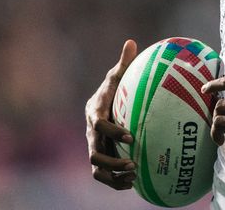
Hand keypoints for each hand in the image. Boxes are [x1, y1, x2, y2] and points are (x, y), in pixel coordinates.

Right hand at [85, 39, 137, 189]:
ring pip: (96, 168)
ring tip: (134, 177)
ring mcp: (94, 146)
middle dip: (112, 161)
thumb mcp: (117, 75)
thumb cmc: (113, 88)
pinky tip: (134, 183)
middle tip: (133, 162)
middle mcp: (91, 132)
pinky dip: (115, 181)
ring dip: (113, 175)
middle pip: (94, 153)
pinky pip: (103, 174)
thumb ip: (124, 63)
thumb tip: (131, 42)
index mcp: (94, 112)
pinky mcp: (100, 156)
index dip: (113, 131)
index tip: (131, 135)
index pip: (99, 124)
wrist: (101, 105)